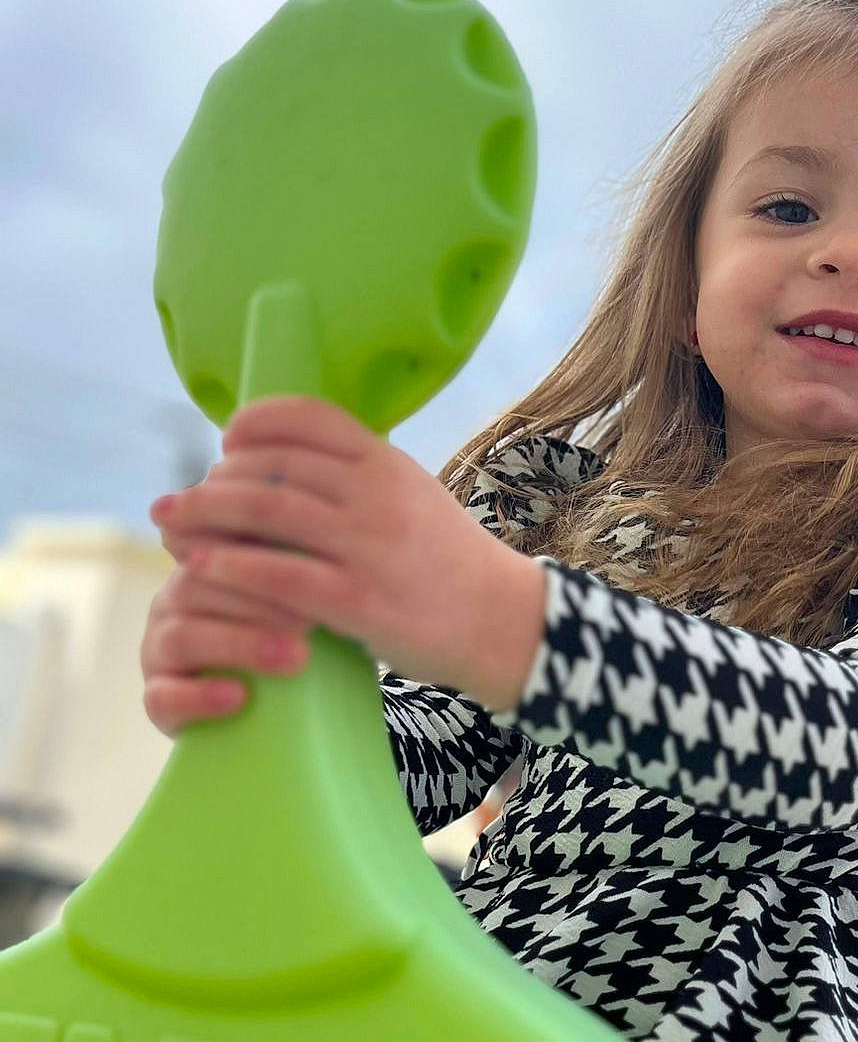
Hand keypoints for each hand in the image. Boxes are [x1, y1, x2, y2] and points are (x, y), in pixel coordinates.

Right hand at [141, 557, 312, 736]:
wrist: (280, 703)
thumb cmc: (303, 635)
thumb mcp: (311, 596)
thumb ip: (313, 560)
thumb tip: (352, 526)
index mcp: (205, 563)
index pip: (218, 543)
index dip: (259, 553)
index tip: (315, 564)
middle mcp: (174, 600)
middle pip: (196, 585)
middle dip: (258, 601)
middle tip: (313, 618)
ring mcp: (160, 649)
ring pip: (181, 638)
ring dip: (240, 645)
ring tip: (295, 659)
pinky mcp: (159, 699)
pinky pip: (162, 697)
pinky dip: (200, 696)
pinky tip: (240, 697)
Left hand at [147, 395, 546, 712]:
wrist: (504, 624)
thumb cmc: (451, 565)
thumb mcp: (416, 497)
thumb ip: (362, 476)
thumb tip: (291, 460)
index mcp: (388, 463)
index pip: (306, 417)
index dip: (254, 422)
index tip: (227, 442)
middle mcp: (375, 495)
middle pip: (270, 465)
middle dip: (214, 478)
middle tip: (186, 497)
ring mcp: (366, 547)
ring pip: (264, 513)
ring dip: (205, 516)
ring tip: (170, 526)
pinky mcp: (357, 601)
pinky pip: (276, 575)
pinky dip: (228, 568)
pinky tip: (199, 569)